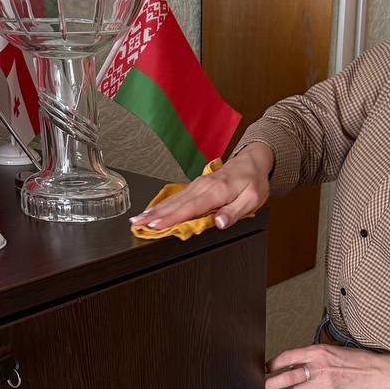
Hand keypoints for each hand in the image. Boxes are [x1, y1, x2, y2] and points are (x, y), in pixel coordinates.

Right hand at [130, 143, 273, 230]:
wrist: (251, 162)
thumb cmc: (252, 182)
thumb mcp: (251, 199)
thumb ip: (234, 212)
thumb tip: (219, 223)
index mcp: (216, 192)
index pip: (189, 208)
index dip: (171, 218)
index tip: (155, 225)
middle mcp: (203, 187)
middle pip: (175, 204)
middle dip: (154, 215)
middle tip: (137, 225)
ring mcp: (197, 185)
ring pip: (172, 200)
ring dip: (154, 210)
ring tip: (137, 219)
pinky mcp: (195, 186)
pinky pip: (176, 197)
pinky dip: (162, 204)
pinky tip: (151, 211)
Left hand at [265, 341, 389, 388]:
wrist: (376, 372)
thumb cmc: (357, 360)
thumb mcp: (332, 351)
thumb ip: (313, 357)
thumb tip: (294, 364)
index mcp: (318, 351)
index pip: (288, 357)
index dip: (273, 364)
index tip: (266, 368)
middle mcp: (319, 366)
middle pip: (287, 377)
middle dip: (272, 383)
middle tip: (265, 386)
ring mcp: (324, 383)